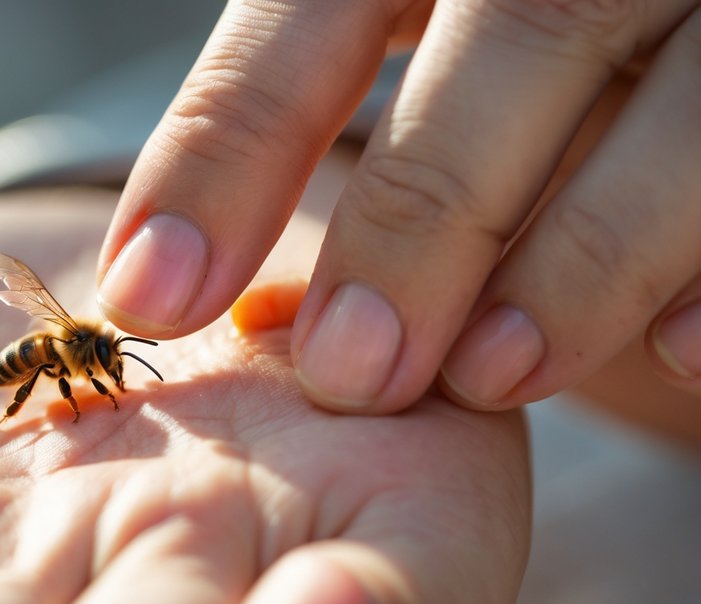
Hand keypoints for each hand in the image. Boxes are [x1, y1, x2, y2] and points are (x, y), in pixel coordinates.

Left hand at [96, 0, 700, 412]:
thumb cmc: (497, 31)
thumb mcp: (391, 10)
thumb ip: (298, 92)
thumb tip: (167, 271)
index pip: (313, 8)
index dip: (227, 153)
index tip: (149, 293)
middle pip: (512, 42)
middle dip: (421, 222)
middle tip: (352, 372)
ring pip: (682, 107)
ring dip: (583, 259)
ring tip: (493, 375)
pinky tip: (678, 359)